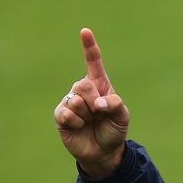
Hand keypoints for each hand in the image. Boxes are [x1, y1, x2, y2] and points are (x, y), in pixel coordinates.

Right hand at [54, 28, 129, 178]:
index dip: (89, 47)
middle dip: (94, 102)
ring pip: (75, 100)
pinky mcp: (60, 115)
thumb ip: (115, 104)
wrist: (103, 152)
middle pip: (84, 85)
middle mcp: (83, 90)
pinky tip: (79, 126)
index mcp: (100, 85)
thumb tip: (98, 104)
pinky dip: (76, 122)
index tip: (85, 31)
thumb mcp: (122, 117)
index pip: (93, 63)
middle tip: (99, 114)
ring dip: (86, 114)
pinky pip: (66, 113)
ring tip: (89, 121)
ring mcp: (70, 101)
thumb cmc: (114, 130)